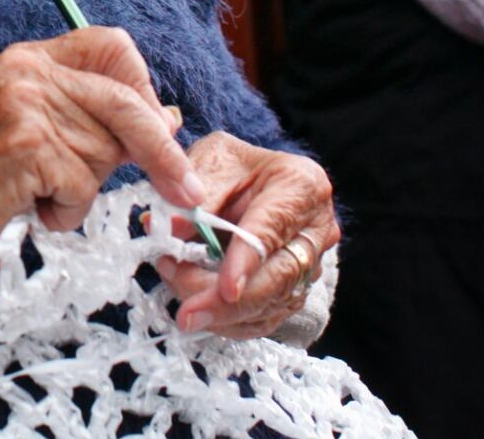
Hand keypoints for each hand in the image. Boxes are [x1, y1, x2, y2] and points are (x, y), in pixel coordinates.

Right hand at [0, 27, 205, 264]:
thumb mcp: (48, 136)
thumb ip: (101, 122)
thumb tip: (169, 118)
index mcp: (32, 59)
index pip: (111, 45)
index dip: (142, 86)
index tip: (158, 125)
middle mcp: (26, 72)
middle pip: (123, 102)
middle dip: (160, 151)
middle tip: (187, 190)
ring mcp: (24, 106)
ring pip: (104, 151)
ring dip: (84, 190)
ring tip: (43, 195)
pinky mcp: (26, 147)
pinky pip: (81, 185)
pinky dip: (66, 211)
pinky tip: (33, 208)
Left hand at [153, 131, 337, 338]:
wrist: (252, 179)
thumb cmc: (233, 167)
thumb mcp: (212, 160)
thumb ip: (193, 196)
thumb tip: (167, 229)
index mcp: (301, 185)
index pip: (271, 230)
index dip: (246, 262)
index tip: (225, 289)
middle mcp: (316, 229)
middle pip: (278, 277)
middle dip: (228, 302)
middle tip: (188, 314)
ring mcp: (311, 264)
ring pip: (271, 305)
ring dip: (221, 313)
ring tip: (179, 299)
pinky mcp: (296, 289)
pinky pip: (267, 318)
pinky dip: (231, 323)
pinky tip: (201, 314)